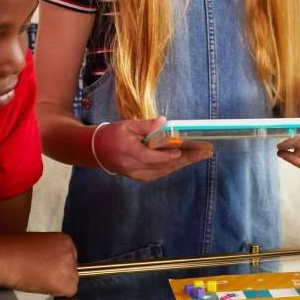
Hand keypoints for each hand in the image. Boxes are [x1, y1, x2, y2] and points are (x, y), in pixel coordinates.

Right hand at [0, 232, 78, 296]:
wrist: (5, 259)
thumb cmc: (14, 249)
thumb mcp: (38, 242)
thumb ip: (50, 251)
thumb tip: (52, 262)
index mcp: (65, 240)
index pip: (70, 257)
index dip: (57, 265)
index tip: (46, 266)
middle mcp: (70, 252)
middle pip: (72, 269)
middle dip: (59, 274)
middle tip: (41, 274)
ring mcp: (68, 267)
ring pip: (71, 281)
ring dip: (59, 283)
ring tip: (40, 279)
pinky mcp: (65, 283)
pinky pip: (69, 292)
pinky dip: (57, 292)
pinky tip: (43, 286)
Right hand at [93, 117, 212, 182]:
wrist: (93, 150)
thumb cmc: (110, 134)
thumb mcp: (127, 125)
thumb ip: (146, 125)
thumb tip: (164, 123)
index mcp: (130, 153)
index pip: (154, 156)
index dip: (170, 153)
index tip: (185, 148)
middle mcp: (134, 167)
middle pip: (165, 165)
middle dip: (187, 159)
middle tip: (205, 153)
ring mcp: (136, 174)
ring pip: (164, 171)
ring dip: (183, 163)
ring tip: (200, 156)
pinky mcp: (137, 177)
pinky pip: (158, 173)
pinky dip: (172, 167)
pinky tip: (183, 161)